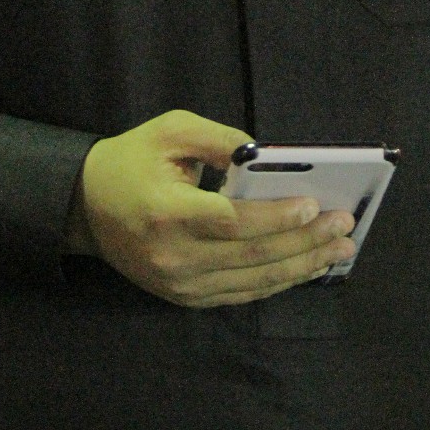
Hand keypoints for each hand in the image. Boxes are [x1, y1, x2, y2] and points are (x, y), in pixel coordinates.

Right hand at [65, 109, 357, 306]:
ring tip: (338, 250)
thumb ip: (218, 140)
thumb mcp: (169, 131)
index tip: (314, 205)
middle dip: (304, 241)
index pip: (231, 220)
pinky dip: (276, 282)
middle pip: (251, 254)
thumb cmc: (131, 161)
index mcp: (167, 212)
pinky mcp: (184, 297)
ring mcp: (178, 283)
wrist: (85, 206)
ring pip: (252, 280)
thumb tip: (267, 157)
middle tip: (344, 226)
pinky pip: (240, 293)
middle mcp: (173, 256)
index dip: (275, 217)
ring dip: (300, 266)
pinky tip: (304, 267)